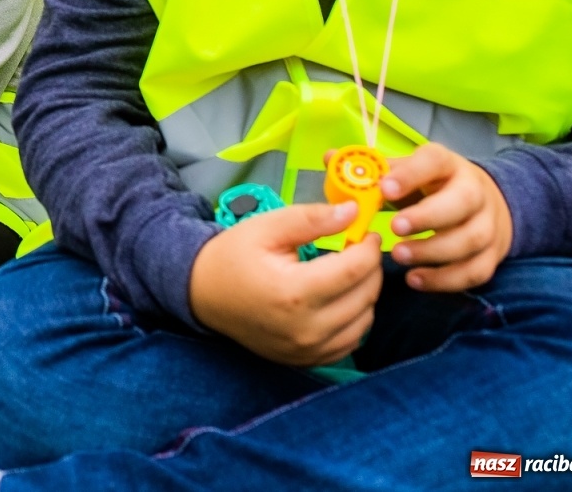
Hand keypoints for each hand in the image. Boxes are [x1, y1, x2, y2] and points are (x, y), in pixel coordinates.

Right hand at [189, 200, 382, 366]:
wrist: (202, 295)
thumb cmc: (233, 256)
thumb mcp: (266, 227)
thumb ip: (312, 218)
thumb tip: (353, 212)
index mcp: (294, 292)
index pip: (356, 270)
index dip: (369, 247)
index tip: (366, 233)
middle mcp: (306, 328)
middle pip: (366, 295)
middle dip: (369, 267)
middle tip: (356, 249)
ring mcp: (308, 349)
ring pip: (365, 320)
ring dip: (364, 294)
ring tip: (346, 273)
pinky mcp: (308, 360)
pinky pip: (351, 341)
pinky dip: (354, 319)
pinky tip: (339, 299)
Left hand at [382, 143, 512, 292]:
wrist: (485, 205)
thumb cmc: (431, 188)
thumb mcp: (407, 172)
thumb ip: (372, 170)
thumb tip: (330, 158)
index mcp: (446, 164)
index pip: (433, 161)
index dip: (410, 175)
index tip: (384, 188)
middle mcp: (474, 191)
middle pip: (462, 202)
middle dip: (427, 217)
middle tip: (393, 228)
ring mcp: (488, 224)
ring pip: (470, 239)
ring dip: (433, 252)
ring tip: (399, 256)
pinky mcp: (493, 255)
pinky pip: (475, 271)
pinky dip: (445, 279)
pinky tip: (416, 279)